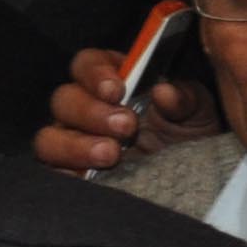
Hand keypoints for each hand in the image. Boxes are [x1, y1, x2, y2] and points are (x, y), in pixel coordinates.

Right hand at [36, 45, 214, 177]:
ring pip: (49, 138)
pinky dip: (68, 174)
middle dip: (91, 112)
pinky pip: (53, 174)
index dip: (94, 73)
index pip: (85, 64)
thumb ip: (184, 98)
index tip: (117, 90)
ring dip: (75, 146)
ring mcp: (73, 144)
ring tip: (111, 156)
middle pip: (63, 100)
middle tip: (126, 127)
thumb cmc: (191, 136)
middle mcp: (85, 110)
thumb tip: (164, 92)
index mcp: (111, 82)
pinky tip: (92, 178)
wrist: (193, 182)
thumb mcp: (198, 113)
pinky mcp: (71, 176)